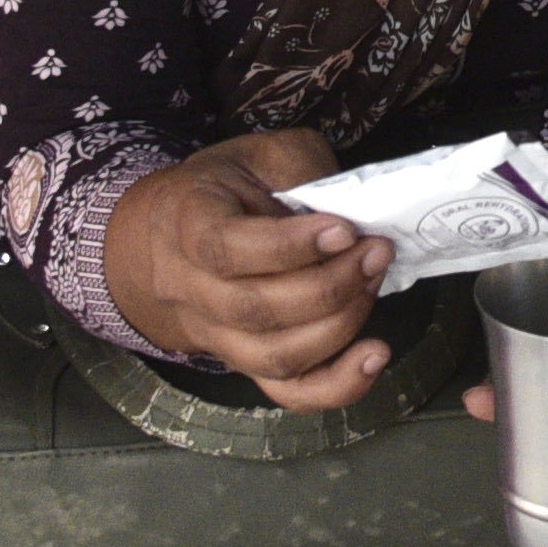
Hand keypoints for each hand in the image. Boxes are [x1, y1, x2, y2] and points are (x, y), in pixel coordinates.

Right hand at [102, 130, 393, 405]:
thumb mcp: (261, 154)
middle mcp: (189, 289)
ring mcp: (215, 335)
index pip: (224, 249)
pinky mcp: (248, 362)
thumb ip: (302, 171)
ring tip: (374, 281)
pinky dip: (338, 385)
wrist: (172, 236)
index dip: (288, 246)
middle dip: (331, 285)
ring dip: (340, 325)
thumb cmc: (228, 187)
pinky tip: (374, 356)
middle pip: (254, 310)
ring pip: (276, 356)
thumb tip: (353, 211)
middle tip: (376, 251)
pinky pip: (289, 392)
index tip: (343, 230)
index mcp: (186, 224)